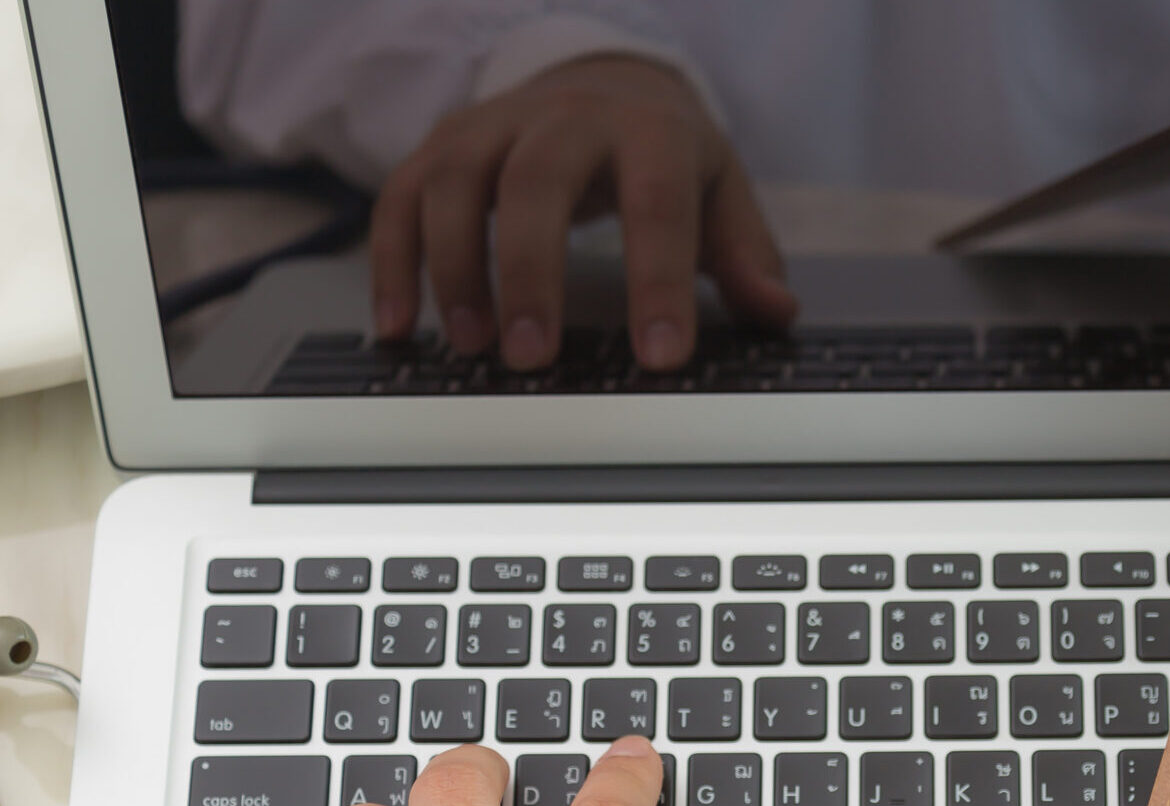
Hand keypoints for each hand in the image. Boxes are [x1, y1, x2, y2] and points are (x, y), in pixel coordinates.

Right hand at [369, 54, 797, 369]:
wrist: (603, 83)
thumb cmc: (664, 155)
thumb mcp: (720, 193)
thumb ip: (746, 255)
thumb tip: (776, 310)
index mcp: (651, 130)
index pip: (658, 201)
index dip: (659, 278)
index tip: (660, 355)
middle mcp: (567, 118)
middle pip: (537, 181)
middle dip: (532, 272)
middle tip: (533, 358)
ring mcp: (496, 126)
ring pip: (458, 183)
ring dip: (456, 269)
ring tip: (473, 346)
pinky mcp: (442, 145)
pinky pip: (401, 197)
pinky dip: (393, 262)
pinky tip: (399, 326)